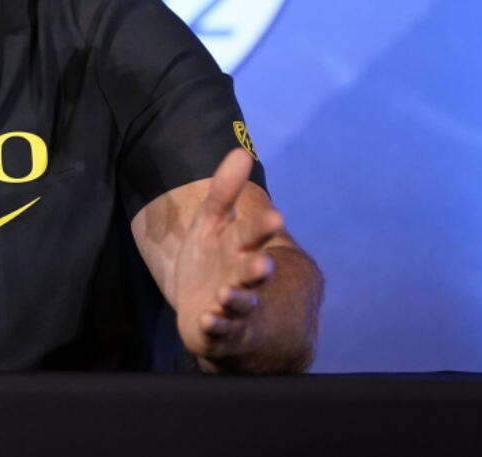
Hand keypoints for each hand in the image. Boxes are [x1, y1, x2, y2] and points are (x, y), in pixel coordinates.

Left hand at [170, 148, 284, 366]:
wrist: (206, 307)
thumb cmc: (212, 260)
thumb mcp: (211, 222)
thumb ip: (224, 190)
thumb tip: (241, 151)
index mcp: (239, 247)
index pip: (252, 233)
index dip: (261, 226)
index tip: (275, 218)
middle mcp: (240, 276)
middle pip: (251, 272)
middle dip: (256, 269)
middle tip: (263, 264)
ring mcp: (231, 306)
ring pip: (238, 303)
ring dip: (236, 299)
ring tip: (227, 294)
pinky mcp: (217, 331)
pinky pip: (218, 330)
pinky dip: (214, 325)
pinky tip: (208, 320)